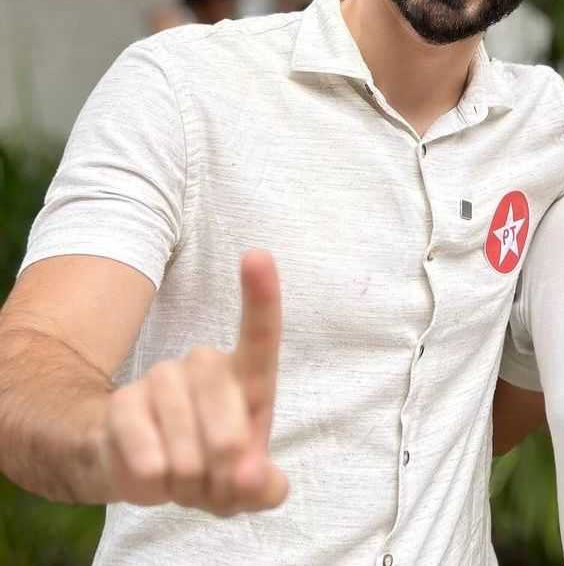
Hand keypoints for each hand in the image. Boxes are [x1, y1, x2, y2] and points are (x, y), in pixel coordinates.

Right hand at [98, 250, 287, 514]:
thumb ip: (264, 486)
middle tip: (218, 482)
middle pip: (229, 427)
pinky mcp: (122, 403)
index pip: (260, 334)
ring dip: (189, 481)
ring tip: (183, 479)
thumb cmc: (211, 465)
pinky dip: (156, 482)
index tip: (256, 254)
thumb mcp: (246, 484)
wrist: (143, 470)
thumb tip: (256, 477)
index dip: (261, 296)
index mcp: (247, 376)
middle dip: (226, 471)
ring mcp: (161, 378)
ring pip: (188, 449)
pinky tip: (153, 476)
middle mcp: (205, 365)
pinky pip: (148, 458)